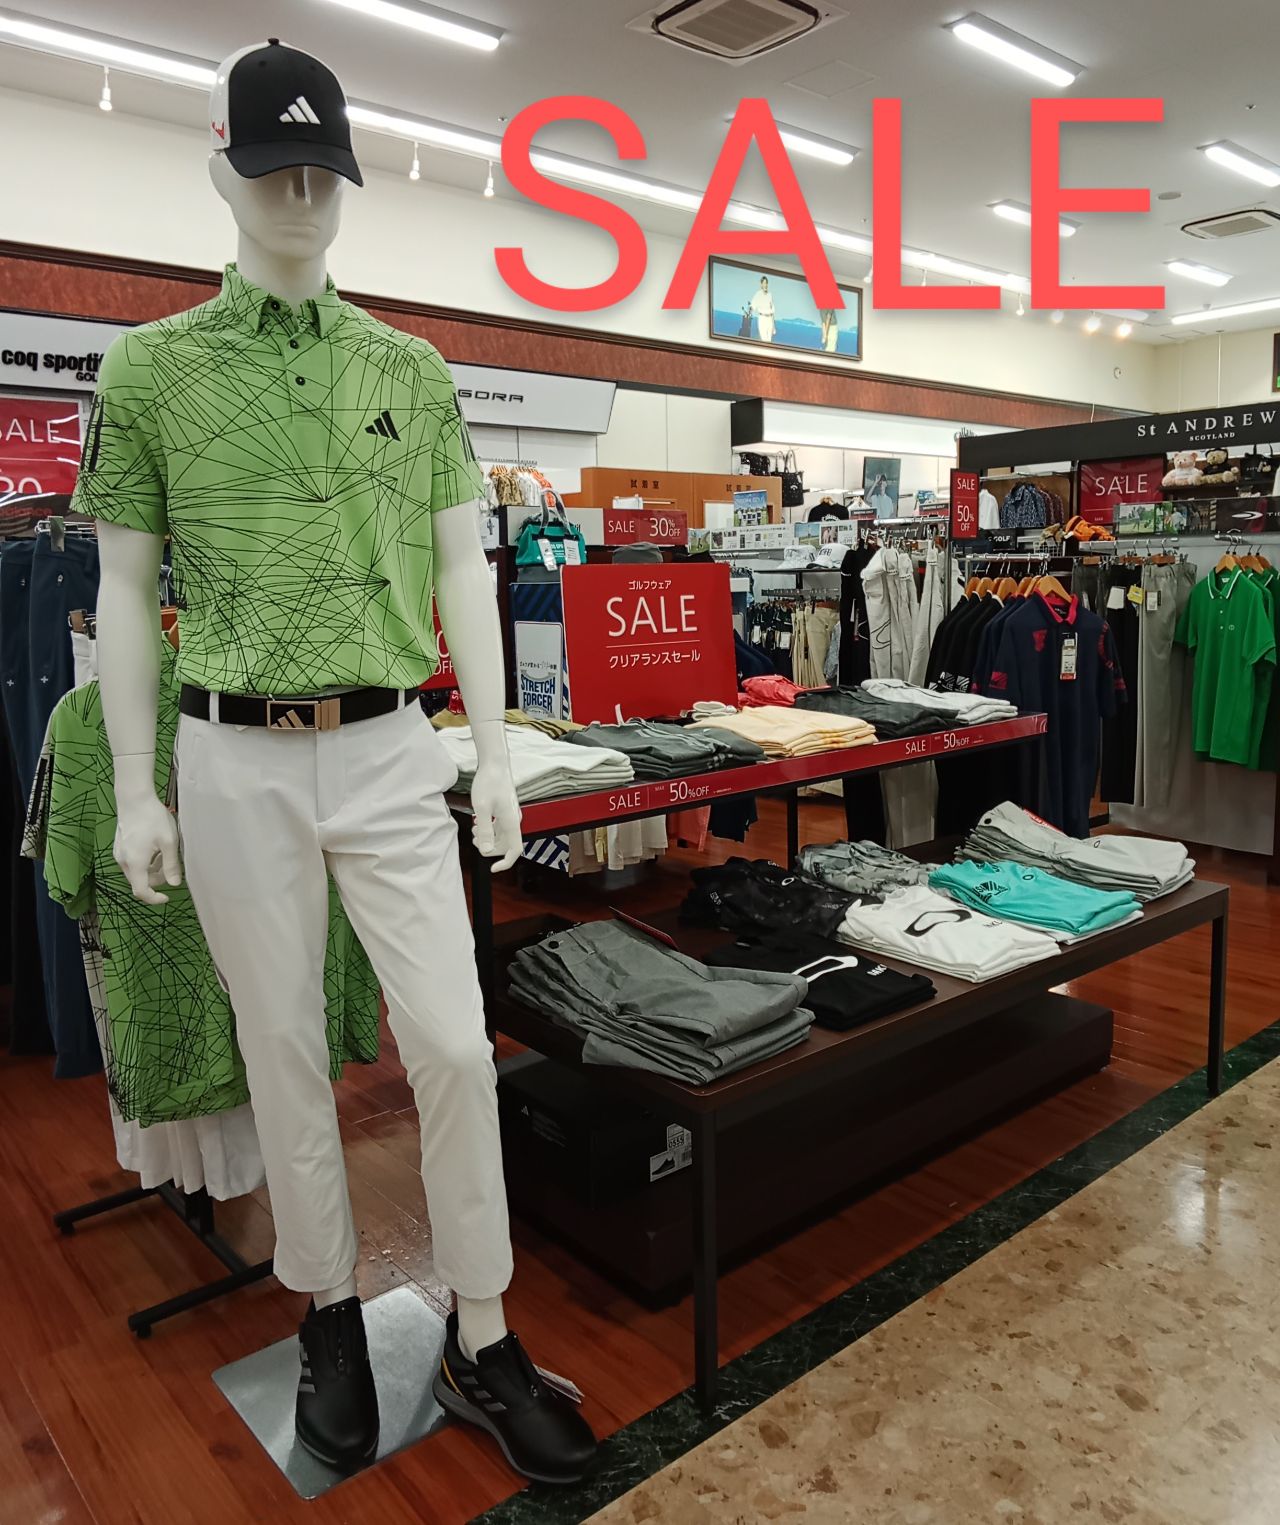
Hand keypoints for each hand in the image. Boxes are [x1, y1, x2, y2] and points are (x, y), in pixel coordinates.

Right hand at [114, 794, 182, 904]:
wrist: (134, 798)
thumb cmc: (152, 817)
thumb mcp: (168, 842)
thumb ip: (171, 865)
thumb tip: (175, 883)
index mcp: (134, 864)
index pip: (141, 892)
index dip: (154, 899)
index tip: (167, 897)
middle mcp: (123, 861)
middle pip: (140, 882)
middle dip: (157, 879)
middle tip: (171, 865)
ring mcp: (119, 853)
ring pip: (137, 872)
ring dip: (152, 869)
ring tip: (164, 852)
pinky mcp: (120, 847)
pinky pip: (133, 862)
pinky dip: (145, 861)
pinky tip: (155, 847)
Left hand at [470, 758, 522, 872]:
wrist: (495, 763)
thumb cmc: (489, 782)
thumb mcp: (482, 808)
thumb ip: (485, 831)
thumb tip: (486, 851)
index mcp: (511, 822)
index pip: (515, 850)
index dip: (505, 862)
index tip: (493, 868)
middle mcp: (514, 820)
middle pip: (506, 845)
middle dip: (491, 848)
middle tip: (474, 841)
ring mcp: (510, 815)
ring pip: (502, 836)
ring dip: (488, 838)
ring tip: (473, 830)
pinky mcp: (506, 809)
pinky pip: (499, 826)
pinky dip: (489, 829)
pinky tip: (478, 822)